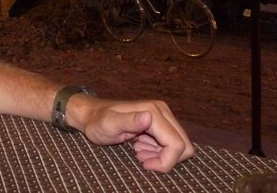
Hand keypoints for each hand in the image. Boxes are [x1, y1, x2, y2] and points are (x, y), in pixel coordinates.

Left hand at [79, 98, 193, 172]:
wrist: (93, 115)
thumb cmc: (98, 121)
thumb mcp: (109, 124)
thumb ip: (128, 121)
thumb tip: (148, 117)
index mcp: (154, 112)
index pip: (177, 144)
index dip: (165, 161)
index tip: (144, 164)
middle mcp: (162, 112)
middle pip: (184, 146)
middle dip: (166, 159)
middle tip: (142, 158)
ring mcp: (163, 117)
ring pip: (179, 146)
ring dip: (161, 156)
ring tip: (139, 152)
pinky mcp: (161, 124)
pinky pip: (171, 144)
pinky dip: (159, 152)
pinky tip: (141, 147)